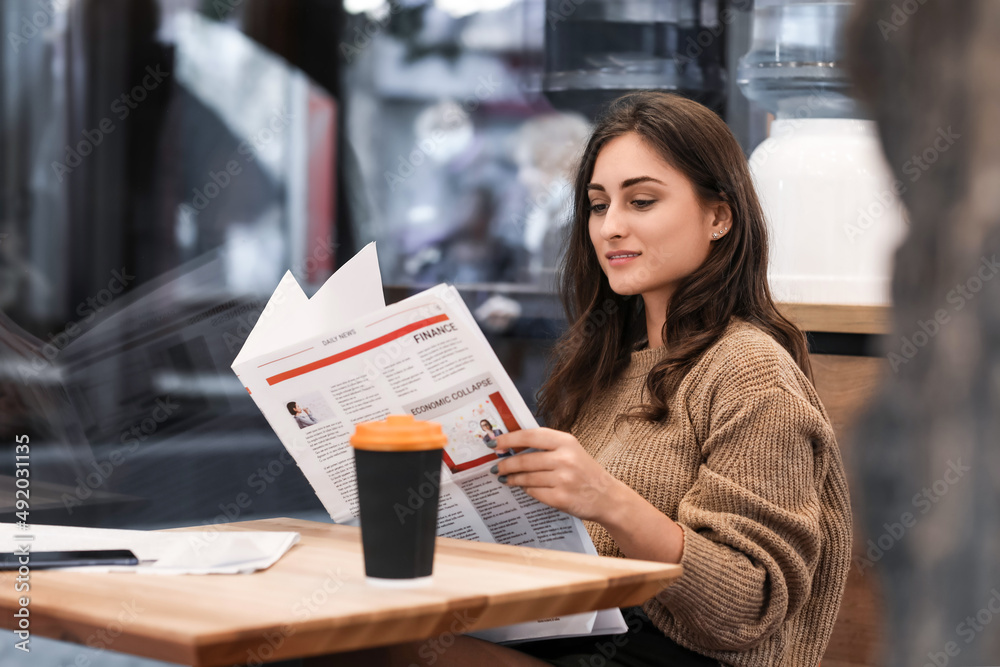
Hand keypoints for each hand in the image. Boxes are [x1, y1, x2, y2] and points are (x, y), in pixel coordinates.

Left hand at [492, 428, 622, 521]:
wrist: (607, 497)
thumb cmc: (585, 471)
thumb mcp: (571, 450)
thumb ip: (546, 446)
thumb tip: (512, 445)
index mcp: (566, 441)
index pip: (530, 436)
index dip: (509, 439)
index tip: (494, 443)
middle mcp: (565, 459)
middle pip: (524, 460)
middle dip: (505, 464)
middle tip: (496, 467)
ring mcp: (563, 479)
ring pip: (526, 478)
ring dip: (512, 479)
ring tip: (505, 478)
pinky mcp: (560, 498)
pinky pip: (534, 492)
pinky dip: (526, 490)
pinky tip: (523, 488)